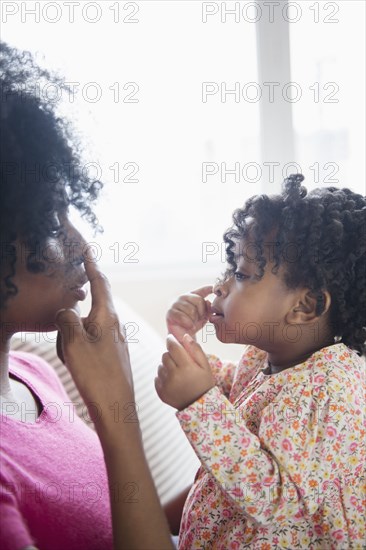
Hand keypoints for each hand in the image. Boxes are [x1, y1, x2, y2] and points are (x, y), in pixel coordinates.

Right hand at [55, 251, 133, 432]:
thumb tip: (67, 311)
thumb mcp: (74, 344)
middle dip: (70, 325)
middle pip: (86, 311)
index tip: (87, 251)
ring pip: (85, 331)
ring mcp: (114, 340)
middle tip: (67, 349)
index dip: (91, 266)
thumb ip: (67, 319)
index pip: (100, 283)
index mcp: (108, 316)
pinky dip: (79, 352)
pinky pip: (89, 344)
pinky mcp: (112, 353)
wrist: (117, 408)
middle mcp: (114, 324)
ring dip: (73, 342)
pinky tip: (81, 368)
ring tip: (74, 363)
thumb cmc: (97, 375)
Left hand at [155, 333, 215, 409]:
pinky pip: (157, 377)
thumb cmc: (204, 383)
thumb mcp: (205, 366)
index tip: (171, 338)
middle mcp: (174, 376)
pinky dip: (163, 377)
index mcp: (186, 367)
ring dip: (167, 366)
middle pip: (165, 356)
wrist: (200, 406)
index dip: (171, 340)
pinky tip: (173, 381)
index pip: (173, 347)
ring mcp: (166, 385)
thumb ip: (195, 350)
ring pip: (160, 366)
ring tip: (177, 373)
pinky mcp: (161, 392)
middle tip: (179, 361)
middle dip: (171, 355)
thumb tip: (185, 336)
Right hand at [166, 286, 212, 342]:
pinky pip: (183, 316)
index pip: (202, 290)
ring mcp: (175, 303)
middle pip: (199, 300)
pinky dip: (188, 323)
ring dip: (194, 320)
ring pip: (191, 310)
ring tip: (192, 323)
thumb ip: (208, 308)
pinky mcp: (170, 312)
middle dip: (201, 313)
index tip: (215, 288)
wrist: (183, 337)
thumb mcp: (204, 316)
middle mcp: (183, 297)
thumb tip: (208, 302)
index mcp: (192, 296)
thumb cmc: (194, 325)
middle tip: (197, 320)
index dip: (209, 288)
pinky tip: (189, 326)